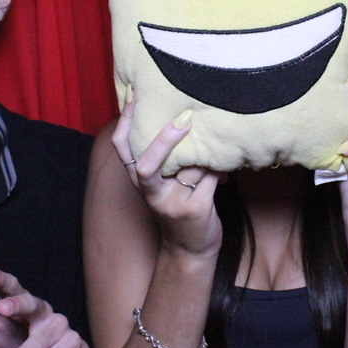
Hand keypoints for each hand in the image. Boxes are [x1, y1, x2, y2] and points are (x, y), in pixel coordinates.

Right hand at [112, 96, 222, 257]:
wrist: (191, 250)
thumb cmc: (179, 207)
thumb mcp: (165, 184)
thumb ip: (167, 157)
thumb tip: (181, 115)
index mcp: (139, 182)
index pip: (122, 149)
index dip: (125, 122)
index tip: (135, 97)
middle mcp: (151, 193)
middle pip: (146, 163)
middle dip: (164, 139)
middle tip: (184, 117)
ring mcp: (172, 204)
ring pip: (189, 167)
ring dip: (206, 154)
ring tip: (220, 144)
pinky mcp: (195, 210)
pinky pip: (209, 177)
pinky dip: (220, 169)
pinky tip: (226, 170)